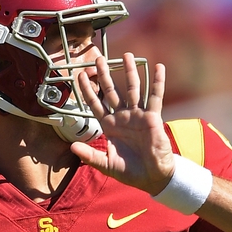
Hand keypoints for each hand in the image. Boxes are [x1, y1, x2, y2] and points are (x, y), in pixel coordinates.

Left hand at [70, 54, 174, 194]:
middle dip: (105, 75)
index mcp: (109, 126)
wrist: (153, 176)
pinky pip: (155, 97)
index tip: (79, 76)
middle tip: (99, 59)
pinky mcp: (153, 117)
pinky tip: (158, 67)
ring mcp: (138, 115)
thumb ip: (90, 156)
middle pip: (112, 91)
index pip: (95, 104)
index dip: (88, 90)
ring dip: (130, 72)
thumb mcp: (107, 165)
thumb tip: (72, 147)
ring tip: (127, 55)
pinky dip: (158, 82)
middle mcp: (122, 117)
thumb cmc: (130, 171)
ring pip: (133, 89)